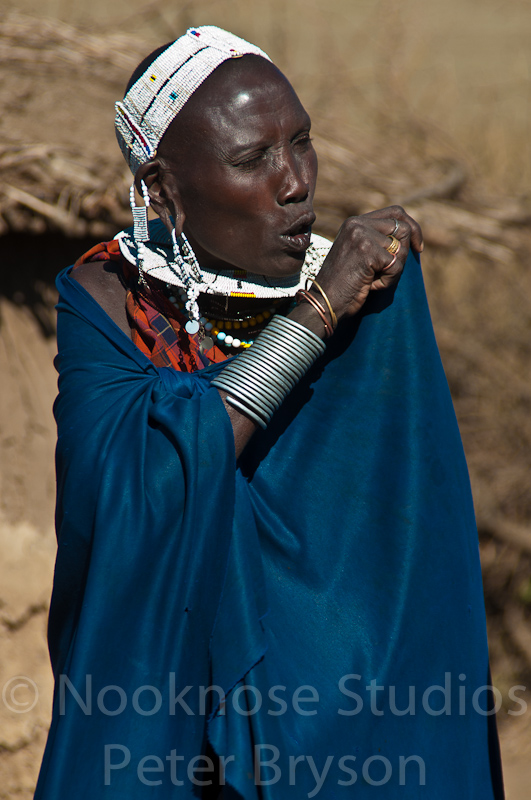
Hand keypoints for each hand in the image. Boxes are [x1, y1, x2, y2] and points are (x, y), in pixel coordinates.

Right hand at [313, 205, 423, 321]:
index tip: (418, 248)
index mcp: (354, 222)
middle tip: (391, 271)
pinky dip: (388, 281)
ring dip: (393, 270)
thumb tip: (410, 234)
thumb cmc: (343, 284)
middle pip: (403, 228)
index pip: (395, 212)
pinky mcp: (368, 252)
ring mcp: (362, 236)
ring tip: (372, 280)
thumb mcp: (359, 254)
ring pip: (401, 249)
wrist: (324, 302)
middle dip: (405, 252)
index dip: (412, 228)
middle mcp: (357, 224)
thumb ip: (377, 240)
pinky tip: (370, 286)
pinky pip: (396, 265)